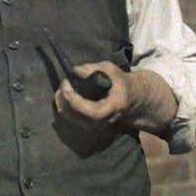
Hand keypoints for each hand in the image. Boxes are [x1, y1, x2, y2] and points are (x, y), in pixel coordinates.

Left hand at [54, 62, 177, 137]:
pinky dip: (64, 106)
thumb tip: (74, 70)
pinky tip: (65, 94)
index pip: (92, 111)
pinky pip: (71, 118)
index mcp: (114, 108)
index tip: (67, 83)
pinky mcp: (90, 126)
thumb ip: (93, 69)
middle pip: (77, 116)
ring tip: (64, 87)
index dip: (75, 99)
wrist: (133, 100)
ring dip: (62, 102)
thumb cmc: (120, 83)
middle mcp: (105, 121)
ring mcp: (97, 126)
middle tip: (64, 83)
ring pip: (71, 118)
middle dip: (65, 98)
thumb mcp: (111, 70)